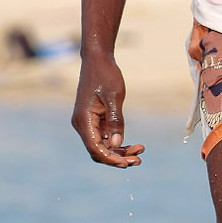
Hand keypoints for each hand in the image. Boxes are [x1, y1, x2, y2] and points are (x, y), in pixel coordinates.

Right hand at [72, 51, 142, 166]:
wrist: (98, 59)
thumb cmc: (105, 75)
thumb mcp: (114, 97)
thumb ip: (115, 121)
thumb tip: (117, 143)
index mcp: (83, 120)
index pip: (95, 148)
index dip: (111, 159)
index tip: (128, 163)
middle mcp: (82, 124)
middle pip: (98, 151)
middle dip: (117, 158)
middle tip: (138, 160)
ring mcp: (87, 123)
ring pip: (102, 145)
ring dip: (119, 152)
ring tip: (139, 153)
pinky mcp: (94, 120)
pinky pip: (104, 137)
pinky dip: (117, 143)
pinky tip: (133, 145)